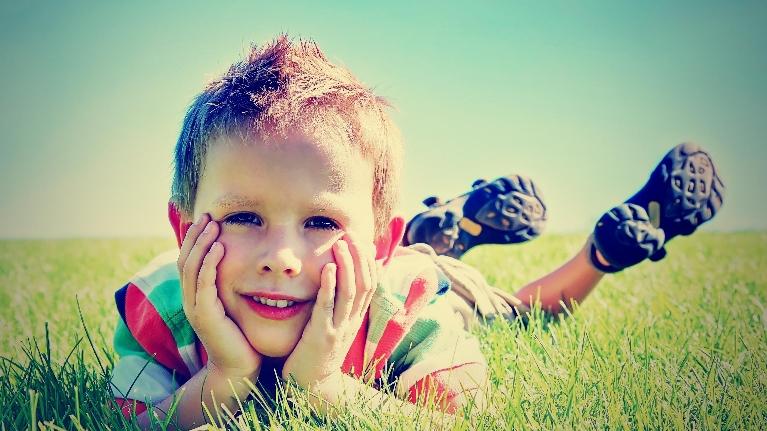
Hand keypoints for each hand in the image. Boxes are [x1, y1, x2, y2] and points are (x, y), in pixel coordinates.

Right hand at [178, 213, 261, 378]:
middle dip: (196, 235)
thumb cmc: (242, 336)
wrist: (240, 367)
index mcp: (195, 296)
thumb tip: (243, 263)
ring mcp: (195, 308)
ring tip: (213, 224)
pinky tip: (219, 248)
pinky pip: (204, 284)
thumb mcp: (233, 305)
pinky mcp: (206, 315)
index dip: (195, 239)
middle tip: (208, 215)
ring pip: (191, 268)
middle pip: (185, 260)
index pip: (189, 261)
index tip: (207, 219)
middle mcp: (190, 300)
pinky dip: (210, 264)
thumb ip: (231, 286)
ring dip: (202, 244)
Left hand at [281, 233, 377, 388]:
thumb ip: (337, 304)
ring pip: (351, 292)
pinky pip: (328, 308)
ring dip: (347, 265)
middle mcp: (352, 322)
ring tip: (339, 244)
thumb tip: (338, 278)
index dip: (368, 260)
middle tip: (350, 234)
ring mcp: (339, 329)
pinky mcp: (322, 337)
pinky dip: (330, 287)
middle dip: (359, 256)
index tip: (360, 239)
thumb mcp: (333, 326)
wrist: (310, 389)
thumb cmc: (316, 354)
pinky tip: (327, 269)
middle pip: (365, 283)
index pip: (371, 283)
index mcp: (356, 318)